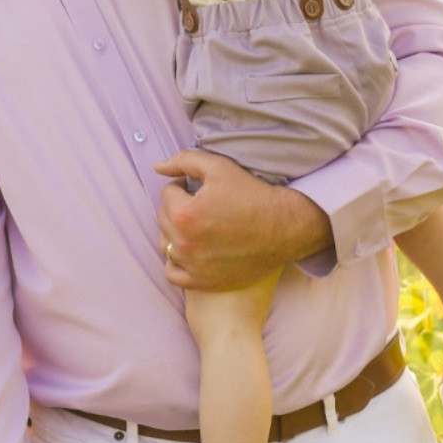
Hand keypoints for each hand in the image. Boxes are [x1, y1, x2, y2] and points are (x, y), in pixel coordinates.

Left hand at [155, 150, 331, 289]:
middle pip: (164, 218)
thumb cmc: (253, 195)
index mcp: (184, 214)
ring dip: (175, 233)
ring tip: (197, 226)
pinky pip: (172, 273)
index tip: (200, 190)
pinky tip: (191, 250)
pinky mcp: (202, 282)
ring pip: (165, 244)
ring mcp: (192, 266)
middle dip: (178, 207)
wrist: (284, 227)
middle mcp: (185, 243)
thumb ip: (184, 161)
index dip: (183, 186)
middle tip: (202, 205)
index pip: (167, 193)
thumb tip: (158, 167)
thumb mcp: (219, 167)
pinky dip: (176, 261)